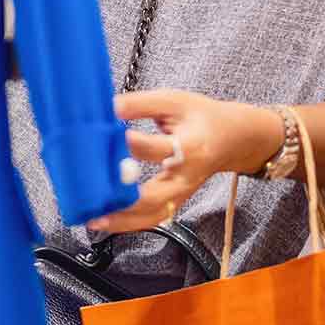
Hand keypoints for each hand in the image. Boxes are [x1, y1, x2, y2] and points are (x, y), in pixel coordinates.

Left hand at [88, 90, 283, 234]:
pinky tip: (105, 221)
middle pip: (154, 197)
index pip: (156, 149)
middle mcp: (186, 176)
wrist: (231, 138)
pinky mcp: (175, 202)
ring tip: (93, 217)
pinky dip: (128, 223)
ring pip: (152, 216)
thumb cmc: (201, 117)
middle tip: (92, 194)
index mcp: (189, 147)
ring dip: (121, 221)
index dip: (130, 143)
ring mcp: (181, 194)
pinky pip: (152, 219)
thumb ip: (139, 103)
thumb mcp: (174, 100)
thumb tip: (107, 109)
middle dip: (122, 200)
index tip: (104, 136)